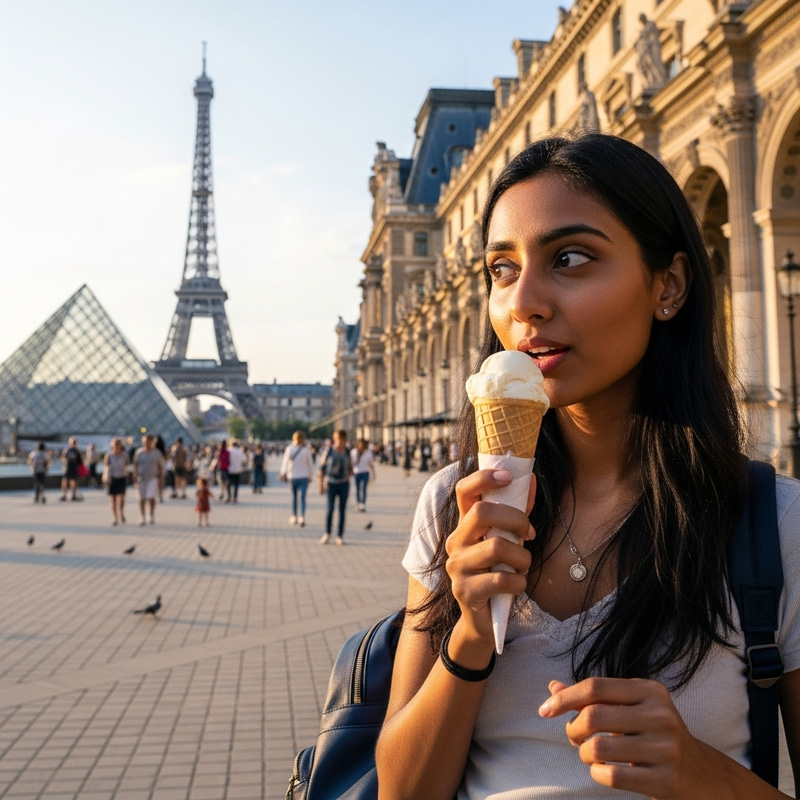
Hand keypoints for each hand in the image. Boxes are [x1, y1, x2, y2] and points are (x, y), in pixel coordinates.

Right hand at [445, 468, 534, 643]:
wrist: (484, 620)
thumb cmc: (498, 573)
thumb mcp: (507, 540)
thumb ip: (516, 513)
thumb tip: (532, 480)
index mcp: (464, 526)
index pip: (464, 490)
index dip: (484, 478)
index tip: (508, 475)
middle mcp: (455, 542)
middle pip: (482, 513)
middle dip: (516, 520)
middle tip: (529, 534)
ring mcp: (456, 567)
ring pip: (496, 547)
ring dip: (522, 557)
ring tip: (523, 566)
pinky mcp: (464, 591)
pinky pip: (501, 579)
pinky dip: (519, 582)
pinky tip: (518, 585)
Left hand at [538, 677, 720, 798]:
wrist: (703, 776)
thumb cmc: (655, 735)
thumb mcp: (631, 709)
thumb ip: (594, 698)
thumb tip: (553, 687)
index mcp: (650, 691)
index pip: (595, 687)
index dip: (564, 698)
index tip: (544, 711)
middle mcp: (661, 715)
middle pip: (592, 715)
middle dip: (572, 729)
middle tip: (575, 738)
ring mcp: (666, 748)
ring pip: (598, 747)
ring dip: (584, 754)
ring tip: (591, 755)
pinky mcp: (666, 779)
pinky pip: (611, 776)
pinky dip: (597, 774)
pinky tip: (604, 772)